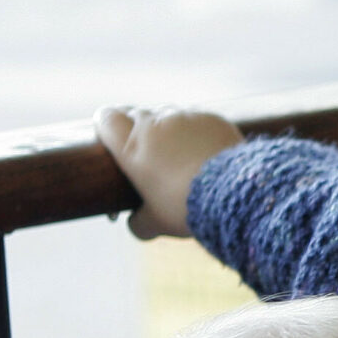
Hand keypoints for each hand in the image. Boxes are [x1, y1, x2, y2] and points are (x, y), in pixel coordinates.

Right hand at [94, 105, 241, 239]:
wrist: (232, 192)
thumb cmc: (186, 207)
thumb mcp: (157, 222)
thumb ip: (140, 221)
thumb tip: (136, 225)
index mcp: (131, 146)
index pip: (106, 119)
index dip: (105, 124)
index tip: (109, 133)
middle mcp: (154, 124)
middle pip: (135, 113)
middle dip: (134, 124)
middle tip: (142, 144)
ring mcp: (184, 117)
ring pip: (166, 112)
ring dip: (165, 125)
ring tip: (174, 147)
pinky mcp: (211, 118)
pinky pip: (196, 118)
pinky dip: (194, 129)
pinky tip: (202, 147)